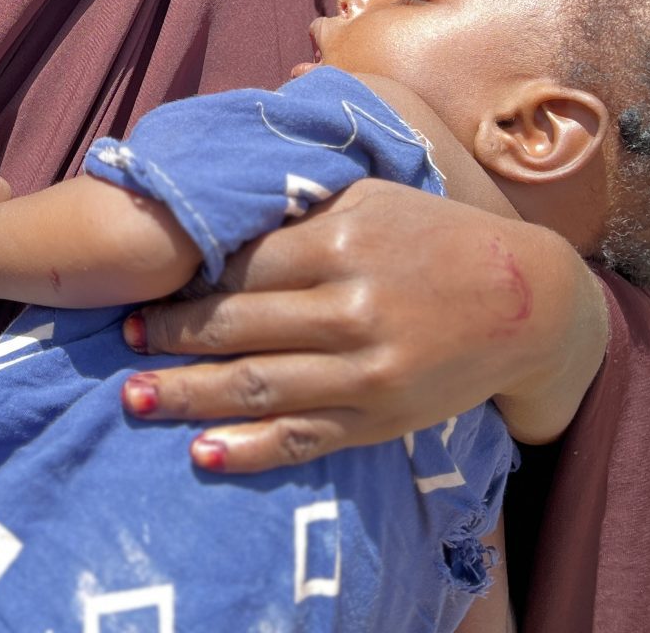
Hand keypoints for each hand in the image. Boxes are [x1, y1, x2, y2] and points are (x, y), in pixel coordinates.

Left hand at [120, 180, 607, 473]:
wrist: (527, 302)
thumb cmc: (435, 237)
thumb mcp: (372, 195)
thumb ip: (302, 200)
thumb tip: (223, 196)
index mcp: (343, 242)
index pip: (243, 264)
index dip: (188, 277)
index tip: (145, 282)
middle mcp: (351, 307)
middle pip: (239, 327)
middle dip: (172, 335)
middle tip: (122, 337)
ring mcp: (366, 370)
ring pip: (259, 387)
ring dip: (188, 395)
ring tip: (133, 397)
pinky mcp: (381, 418)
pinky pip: (303, 439)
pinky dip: (248, 451)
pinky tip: (202, 454)